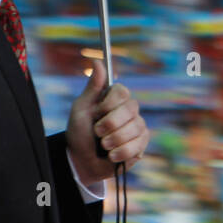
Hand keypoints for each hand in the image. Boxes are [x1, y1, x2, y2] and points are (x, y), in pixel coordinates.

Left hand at [67, 67, 148, 184]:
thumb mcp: (81, 109)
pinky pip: (138, 145)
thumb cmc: (80, 132)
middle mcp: (129, 109)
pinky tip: (111, 155)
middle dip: (110, 125)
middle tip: (97, 132)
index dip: (109, 104)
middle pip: (130, 109)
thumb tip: (97, 61)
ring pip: (134, 128)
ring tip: (103, 146)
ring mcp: (137, 125)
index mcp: (115, 98)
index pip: (122, 91)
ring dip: (114, 140)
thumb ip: (92, 87)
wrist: (82, 161)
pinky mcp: (142, 143)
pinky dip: (121, 152)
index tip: (96, 113)